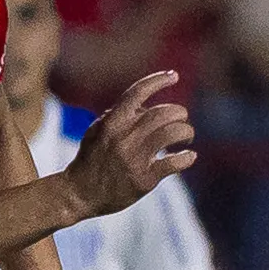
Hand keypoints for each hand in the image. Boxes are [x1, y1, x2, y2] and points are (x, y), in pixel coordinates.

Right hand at [65, 72, 195, 214]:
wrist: (78, 193)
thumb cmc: (91, 159)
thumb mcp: (97, 131)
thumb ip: (118, 116)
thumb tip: (143, 105)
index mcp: (111, 122)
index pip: (137, 93)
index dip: (158, 81)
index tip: (174, 75)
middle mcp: (123, 137)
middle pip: (163, 113)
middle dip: (179, 114)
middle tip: (181, 120)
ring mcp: (134, 158)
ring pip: (172, 134)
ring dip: (186, 132)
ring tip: (186, 138)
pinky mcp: (143, 179)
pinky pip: (174, 163)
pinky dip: (187, 158)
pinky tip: (189, 156)